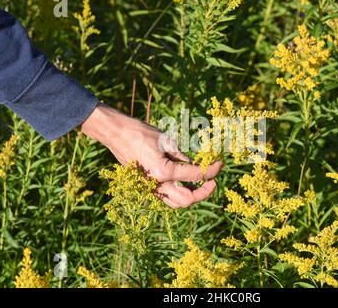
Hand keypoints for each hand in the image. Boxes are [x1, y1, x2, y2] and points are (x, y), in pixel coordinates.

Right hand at [80, 103, 222, 207]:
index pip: (196, 175)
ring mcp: (150, 189)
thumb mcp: (168, 141)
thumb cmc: (141, 133)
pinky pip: (166, 197)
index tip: (220, 164)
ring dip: (191, 196)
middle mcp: (156, 185)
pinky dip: (179, 194)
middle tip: (213, 180)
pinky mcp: (146, 187)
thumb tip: (199, 166)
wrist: (116, 134)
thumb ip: (184, 157)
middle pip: (187, 199)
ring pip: (176, 203)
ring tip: (201, 184)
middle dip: (204, 191)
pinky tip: (186, 183)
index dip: (212, 170)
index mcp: (163, 171)